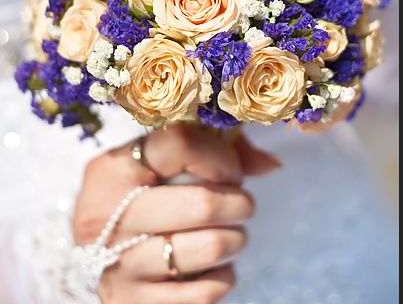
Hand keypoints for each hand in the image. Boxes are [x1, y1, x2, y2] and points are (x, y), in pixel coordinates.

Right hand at [74, 124, 279, 303]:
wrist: (101, 249)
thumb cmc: (144, 192)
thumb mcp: (164, 160)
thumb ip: (217, 147)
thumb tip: (270, 164)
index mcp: (113, 168)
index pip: (181, 145)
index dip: (221, 156)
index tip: (230, 170)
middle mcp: (106, 215)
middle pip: (203, 204)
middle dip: (239, 202)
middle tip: (239, 203)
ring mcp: (117, 264)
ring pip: (211, 248)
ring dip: (235, 239)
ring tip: (229, 232)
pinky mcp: (130, 303)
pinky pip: (204, 295)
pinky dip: (222, 278)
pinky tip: (213, 265)